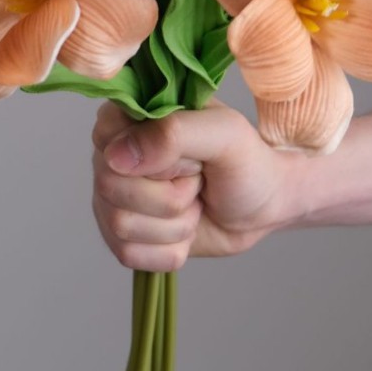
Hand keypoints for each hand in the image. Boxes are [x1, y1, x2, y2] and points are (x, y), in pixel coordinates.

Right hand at [91, 101, 295, 270]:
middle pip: (111, 187)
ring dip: (175, 223)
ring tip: (195, 203)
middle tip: (198, 181)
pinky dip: (170, 249)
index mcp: (130, 116)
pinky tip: (186, 229)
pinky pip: (129, 254)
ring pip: (120, 225)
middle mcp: (112, 155)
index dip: (154, 159)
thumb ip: (174, 132)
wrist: (262, 207)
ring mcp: (113, 197)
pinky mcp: (121, 235)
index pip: (108, 139)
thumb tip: (117, 156)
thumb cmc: (246, 162)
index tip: (190, 156)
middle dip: (171, 195)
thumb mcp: (224, 134)